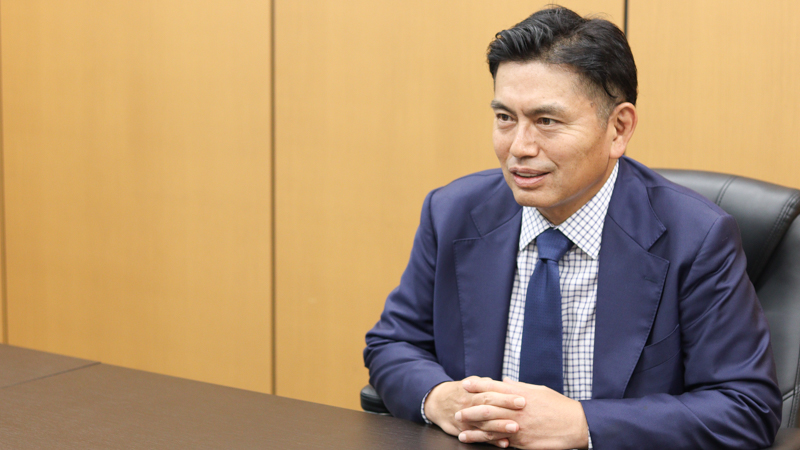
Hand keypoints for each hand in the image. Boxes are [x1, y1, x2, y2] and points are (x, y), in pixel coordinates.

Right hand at [424, 376, 526, 447]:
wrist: (436, 403)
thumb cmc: (458, 392)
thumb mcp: (470, 383)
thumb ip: (486, 384)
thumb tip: (504, 382)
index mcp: (472, 393)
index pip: (490, 393)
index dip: (505, 396)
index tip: (521, 398)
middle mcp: (468, 406)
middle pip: (488, 407)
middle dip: (505, 408)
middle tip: (522, 409)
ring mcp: (466, 420)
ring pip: (484, 424)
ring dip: (499, 427)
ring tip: (515, 428)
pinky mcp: (464, 432)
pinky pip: (479, 437)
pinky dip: (492, 441)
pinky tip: (504, 443)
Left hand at [456, 378, 588, 449]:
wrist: (576, 425)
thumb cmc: (558, 406)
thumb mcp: (539, 390)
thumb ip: (519, 386)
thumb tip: (505, 381)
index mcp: (521, 395)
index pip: (495, 387)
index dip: (478, 385)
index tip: (465, 384)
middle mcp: (517, 410)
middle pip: (488, 408)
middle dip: (471, 410)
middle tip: (457, 410)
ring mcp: (519, 427)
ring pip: (491, 428)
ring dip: (474, 430)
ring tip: (460, 430)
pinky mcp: (523, 442)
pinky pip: (502, 441)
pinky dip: (487, 442)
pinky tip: (478, 443)